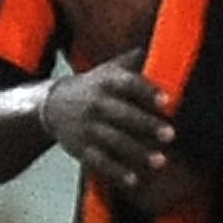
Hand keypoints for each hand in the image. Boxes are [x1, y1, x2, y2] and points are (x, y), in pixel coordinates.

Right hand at [43, 54, 171, 194]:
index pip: (127, 84)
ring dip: (137, 152)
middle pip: (122, 115)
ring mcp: (87, 128)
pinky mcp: (81, 149)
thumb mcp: (110, 68)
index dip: (146, 90)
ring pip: (113, 141)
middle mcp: (95, 104)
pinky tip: (134, 180)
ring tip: (161, 161)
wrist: (51, 105)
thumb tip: (168, 42)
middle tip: (170, 134)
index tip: (167, 99)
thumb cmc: (94, 86)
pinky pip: (99, 162)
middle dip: (145, 124)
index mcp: (106, 82)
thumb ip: (136, 60)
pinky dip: (116, 172)